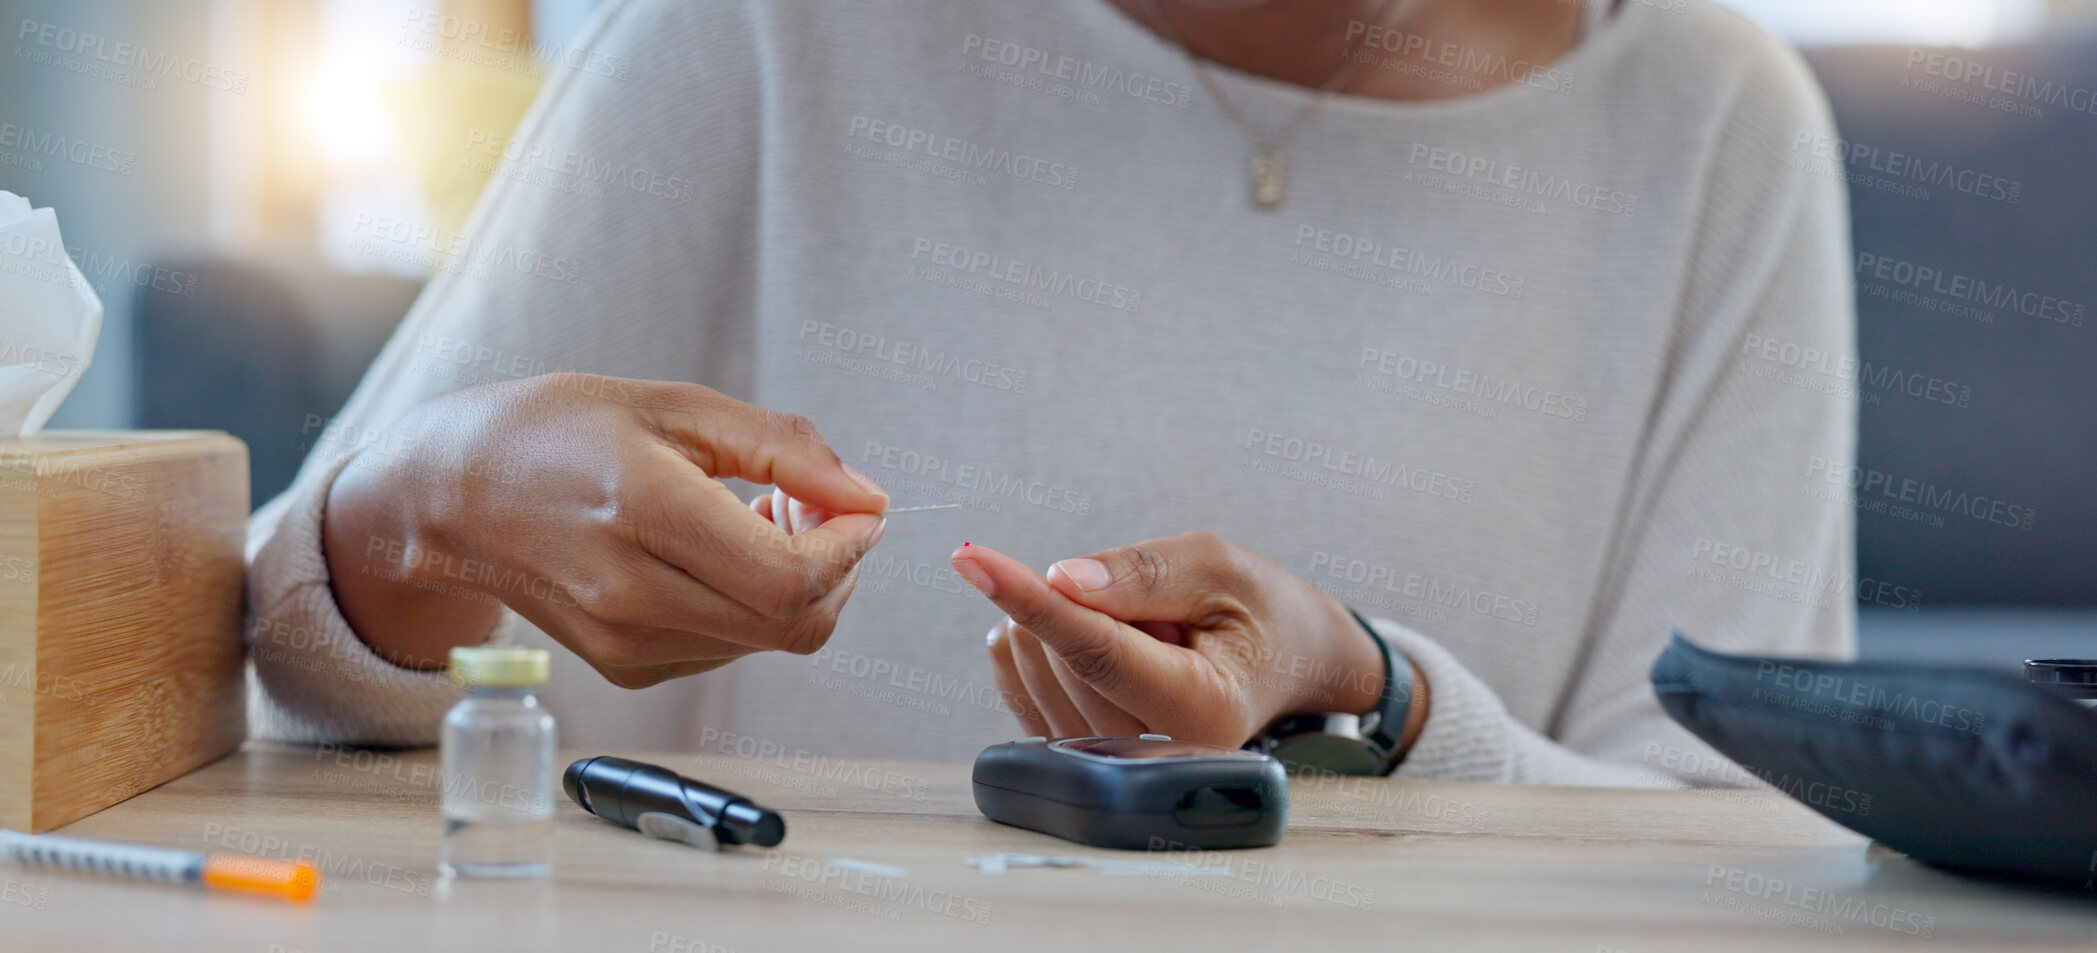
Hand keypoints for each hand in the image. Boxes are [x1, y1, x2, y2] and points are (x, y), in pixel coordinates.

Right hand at [323, 373, 890, 687]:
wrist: (449, 493)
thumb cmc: (559, 430)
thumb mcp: (676, 405)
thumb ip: (783, 448)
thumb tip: (866, 498)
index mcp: (643, 510)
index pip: (790, 576)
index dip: (849, 548)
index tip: (857, 507)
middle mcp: (631, 592)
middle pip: (793, 622)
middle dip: (836, 569)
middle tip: (812, 509)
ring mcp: (625, 641)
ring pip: (768, 641)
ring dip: (796, 587)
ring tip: (758, 519)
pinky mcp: (625, 666)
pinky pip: (729, 651)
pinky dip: (752, 608)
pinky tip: (718, 554)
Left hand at [950, 533, 1424, 749]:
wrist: (1282, 661)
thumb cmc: (1257, 609)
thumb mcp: (1219, 568)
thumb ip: (1143, 574)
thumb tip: (1063, 581)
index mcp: (1204, 709)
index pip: (1098, 652)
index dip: (1032, 598)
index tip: (972, 559)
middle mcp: (1153, 751)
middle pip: (1056, 651)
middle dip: (1082, 596)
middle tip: (1153, 603)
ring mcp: (1108, 760)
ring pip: (1025, 660)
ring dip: (1061, 614)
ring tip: (1138, 624)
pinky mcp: (1072, 752)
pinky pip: (1010, 675)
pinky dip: (1035, 633)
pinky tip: (1089, 630)